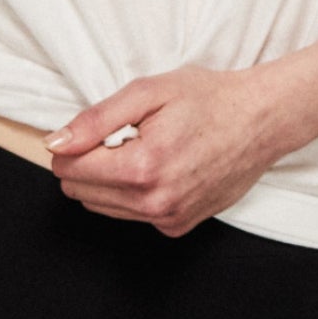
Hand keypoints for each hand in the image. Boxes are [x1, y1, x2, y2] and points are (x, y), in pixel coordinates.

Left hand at [43, 64, 281, 235]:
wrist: (261, 120)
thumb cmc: (210, 100)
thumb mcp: (147, 93)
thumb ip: (95, 120)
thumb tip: (56, 144)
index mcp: (142, 168)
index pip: (68, 169)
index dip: (74, 144)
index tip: (100, 128)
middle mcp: (154, 203)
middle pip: (80, 192)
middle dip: (90, 162)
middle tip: (127, 136)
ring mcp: (168, 218)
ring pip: (102, 207)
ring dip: (111, 179)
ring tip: (146, 149)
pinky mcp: (177, 226)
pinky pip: (131, 214)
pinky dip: (135, 192)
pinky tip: (162, 167)